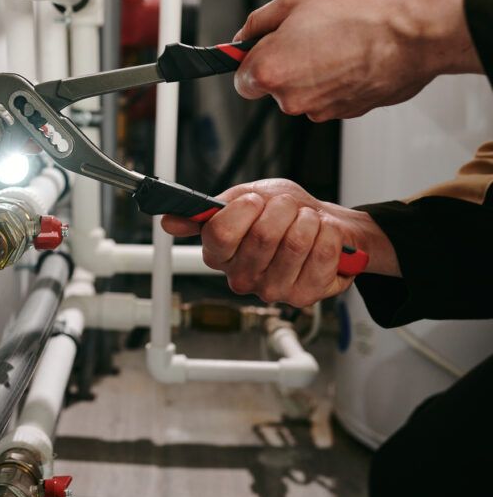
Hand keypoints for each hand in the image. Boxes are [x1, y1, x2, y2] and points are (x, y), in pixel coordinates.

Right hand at [162, 179, 398, 306]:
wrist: (321, 224)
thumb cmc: (281, 213)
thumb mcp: (242, 199)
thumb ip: (208, 210)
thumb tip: (169, 222)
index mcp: (218, 254)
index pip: (219, 234)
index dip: (243, 210)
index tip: (255, 200)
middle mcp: (240, 277)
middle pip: (262, 236)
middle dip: (283, 208)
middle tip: (286, 208)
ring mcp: (271, 289)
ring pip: (295, 242)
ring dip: (308, 220)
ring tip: (306, 221)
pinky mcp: (303, 296)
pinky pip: (321, 253)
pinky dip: (327, 234)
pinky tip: (320, 236)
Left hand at [233, 0, 481, 120]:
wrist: (416, 30)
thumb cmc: (362, 11)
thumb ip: (260, 21)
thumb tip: (244, 34)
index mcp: (271, 70)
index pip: (242, 79)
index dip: (252, 61)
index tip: (263, 48)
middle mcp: (292, 98)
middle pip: (274, 86)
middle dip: (286, 63)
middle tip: (311, 34)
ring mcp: (321, 110)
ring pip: (304, 92)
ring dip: (314, 71)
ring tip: (340, 41)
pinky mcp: (348, 113)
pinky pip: (331, 96)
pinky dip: (338, 80)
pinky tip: (355, 56)